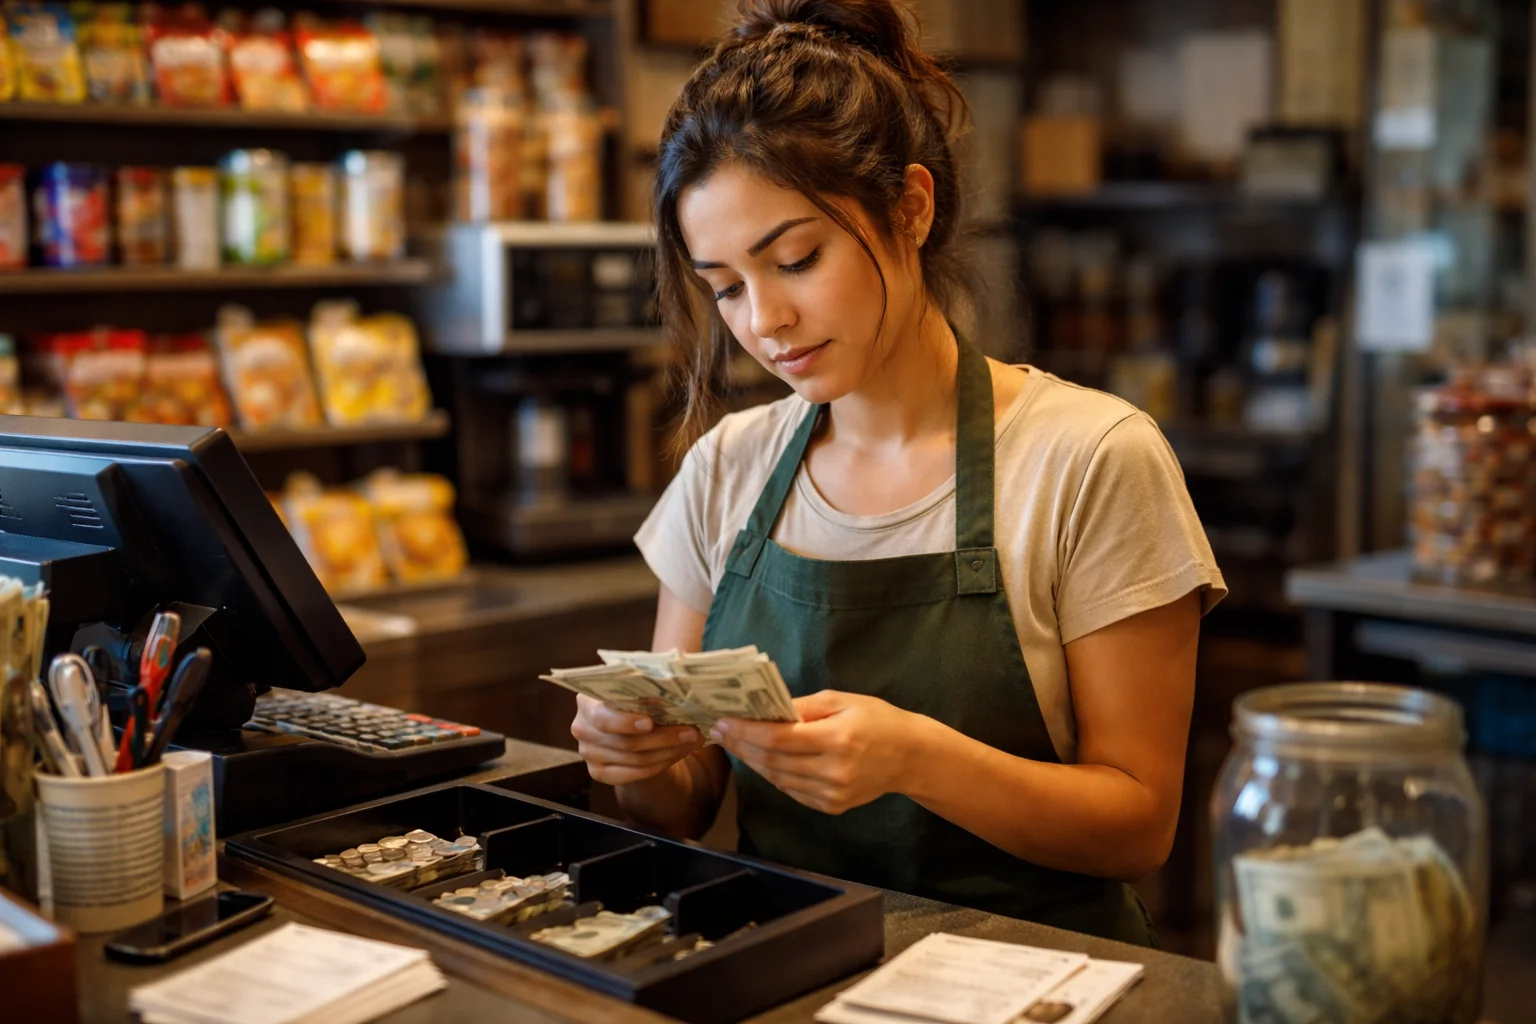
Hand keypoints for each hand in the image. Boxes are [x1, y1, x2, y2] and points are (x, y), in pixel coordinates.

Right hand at [570, 694, 703, 785]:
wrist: (625, 724)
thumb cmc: (635, 698)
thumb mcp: (638, 688)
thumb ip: (650, 687)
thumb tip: (683, 686)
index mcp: (587, 701)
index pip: (603, 717)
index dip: (626, 722)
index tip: (651, 722)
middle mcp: (582, 728)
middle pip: (624, 742)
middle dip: (663, 738)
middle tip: (692, 732)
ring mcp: (588, 753)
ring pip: (635, 760)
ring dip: (668, 751)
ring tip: (693, 741)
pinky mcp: (599, 773)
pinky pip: (635, 774)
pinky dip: (661, 764)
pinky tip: (679, 753)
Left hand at [709, 690, 922, 814]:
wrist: (910, 757)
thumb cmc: (877, 720)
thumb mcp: (842, 701)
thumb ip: (803, 707)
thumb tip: (765, 709)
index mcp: (837, 740)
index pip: (778, 740)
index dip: (745, 732)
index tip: (722, 721)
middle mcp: (833, 772)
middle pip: (772, 762)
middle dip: (741, 745)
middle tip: (719, 730)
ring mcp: (832, 795)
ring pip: (778, 779)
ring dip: (752, 761)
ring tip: (734, 743)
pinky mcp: (832, 807)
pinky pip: (791, 790)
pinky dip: (772, 775)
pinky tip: (760, 759)